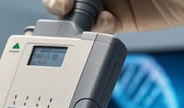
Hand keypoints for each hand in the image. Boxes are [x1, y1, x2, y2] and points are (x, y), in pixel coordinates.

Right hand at [43, 0, 183, 32]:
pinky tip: (105, 21)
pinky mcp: (121, 20)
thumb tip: (102, 11)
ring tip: (79, 18)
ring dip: (75, 17)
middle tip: (63, 5)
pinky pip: (99, 27)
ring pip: (80, 12)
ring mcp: (111, 1)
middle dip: (61, 1)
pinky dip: (96, 28)